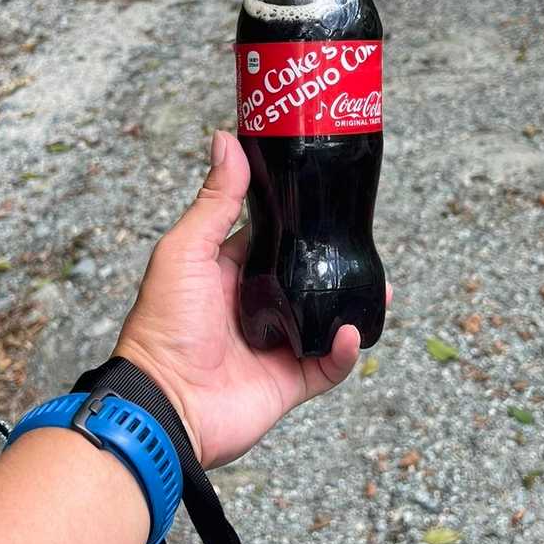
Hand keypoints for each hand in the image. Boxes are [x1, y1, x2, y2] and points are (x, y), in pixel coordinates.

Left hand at [115, 131, 377, 467]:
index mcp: (228, 275)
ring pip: (326, 321)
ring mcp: (274, 346)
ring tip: (380, 288)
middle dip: (336, 265)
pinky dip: (345, 350)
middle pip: (306, 279)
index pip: (272, 239)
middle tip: (364, 244)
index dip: (299, 221)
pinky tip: (350, 330)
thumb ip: (215, 201)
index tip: (328, 197)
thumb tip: (227, 140)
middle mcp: (255, 308)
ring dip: (352, 305)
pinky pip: (329, 365)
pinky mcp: (288, 383)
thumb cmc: (162, 327)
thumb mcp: (185, 251)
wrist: (165, 403)